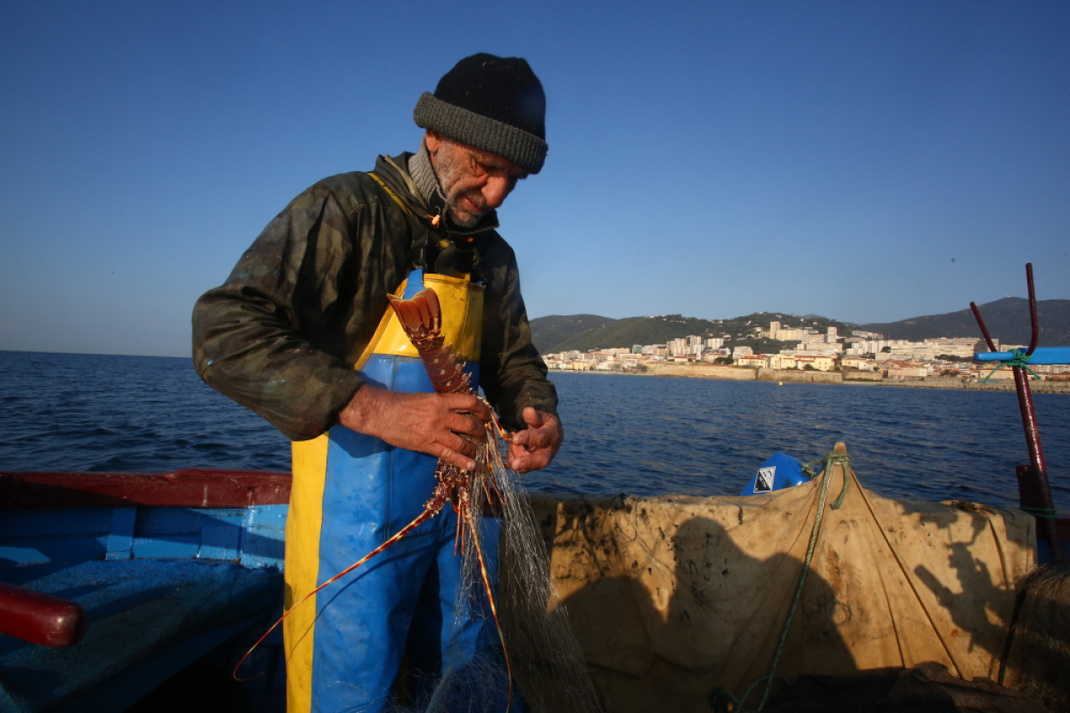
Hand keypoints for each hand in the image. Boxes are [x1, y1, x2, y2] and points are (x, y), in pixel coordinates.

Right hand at [338, 385, 491, 470]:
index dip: (483, 409)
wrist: (382, 414)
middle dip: (481, 432)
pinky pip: (448, 455)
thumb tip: (458, 410)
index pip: (469, 402)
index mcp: (441, 400)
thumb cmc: (401, 403)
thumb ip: (442, 404)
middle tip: (484, 436)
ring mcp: (434, 432)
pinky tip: (471, 465)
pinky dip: (462, 461)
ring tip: (478, 451)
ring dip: (473, 448)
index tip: (488, 415)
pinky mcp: (427, 446)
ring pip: (462, 442)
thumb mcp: (425, 398)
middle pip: (470, 425)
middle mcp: (441, 416)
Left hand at [507, 407, 561, 473]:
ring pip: (528, 466)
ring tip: (512, 441)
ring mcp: (541, 461)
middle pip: (541, 461)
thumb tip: (527, 410)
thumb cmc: (544, 423)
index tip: (515, 438)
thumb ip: (534, 416)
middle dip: (527, 463)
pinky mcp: (533, 466)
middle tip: (515, 465)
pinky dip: (513, 458)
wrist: (549, 433)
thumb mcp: (542, 416)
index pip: (540, 438)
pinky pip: (521, 468)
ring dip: (515, 455)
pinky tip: (512, 447)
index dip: (528, 438)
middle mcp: (549, 452)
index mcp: (552, 436)